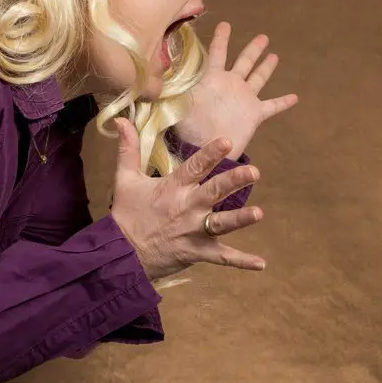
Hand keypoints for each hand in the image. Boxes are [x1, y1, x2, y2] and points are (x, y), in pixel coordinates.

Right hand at [110, 118, 265, 280]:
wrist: (120, 254)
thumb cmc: (127, 214)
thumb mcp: (125, 179)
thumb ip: (128, 148)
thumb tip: (120, 118)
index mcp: (173, 188)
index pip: (195, 167)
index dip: (210, 154)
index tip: (227, 141)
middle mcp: (187, 207)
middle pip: (213, 192)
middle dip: (233, 181)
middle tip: (253, 172)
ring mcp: (193, 231)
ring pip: (221, 223)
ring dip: (240, 219)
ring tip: (259, 213)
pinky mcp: (197, 252)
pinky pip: (222, 258)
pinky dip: (241, 261)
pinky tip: (261, 264)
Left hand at [175, 22, 297, 159]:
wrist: (203, 148)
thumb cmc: (188, 127)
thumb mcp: (178, 100)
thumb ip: (173, 83)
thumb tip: (158, 67)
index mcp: (214, 79)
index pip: (219, 53)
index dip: (222, 39)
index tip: (225, 24)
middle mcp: (231, 85)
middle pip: (245, 62)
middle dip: (253, 49)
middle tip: (263, 36)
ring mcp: (244, 99)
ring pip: (258, 78)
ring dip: (266, 67)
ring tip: (274, 56)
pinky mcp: (254, 114)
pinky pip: (272, 106)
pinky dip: (283, 102)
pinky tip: (295, 97)